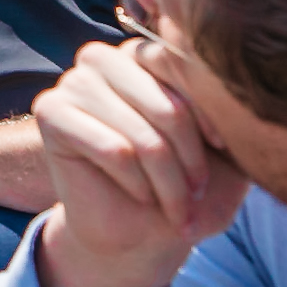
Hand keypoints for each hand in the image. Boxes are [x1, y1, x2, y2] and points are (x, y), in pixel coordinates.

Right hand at [30, 41, 251, 286]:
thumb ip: (227, 109)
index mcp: (145, 53)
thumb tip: (236, 82)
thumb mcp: (222, 147)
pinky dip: (137, 183)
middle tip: (198, 192)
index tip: (224, 149)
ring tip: (177, 206)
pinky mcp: (50, 112)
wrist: (144, 233)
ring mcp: (74, 81)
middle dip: (190, 158)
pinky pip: (111, 149)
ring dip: (167, 180)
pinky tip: (142, 196)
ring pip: (140, 132)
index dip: (211, 113)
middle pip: (166, 103)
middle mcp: (105, 58)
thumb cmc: (187, 186)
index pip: (185, 66)